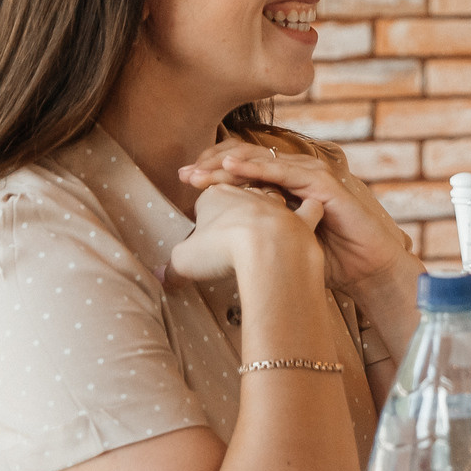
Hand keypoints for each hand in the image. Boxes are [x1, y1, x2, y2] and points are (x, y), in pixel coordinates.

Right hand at [170, 182, 324, 282]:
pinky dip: (308, 211)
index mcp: (216, 195)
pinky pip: (308, 210)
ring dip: (268, 206)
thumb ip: (172, 269)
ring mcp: (278, 203)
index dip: (205, 213)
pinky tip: (308, 214)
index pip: (208, 197)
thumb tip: (161, 278)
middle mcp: (249, 192)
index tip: (203, 231)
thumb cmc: (220, 250)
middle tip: (230, 227)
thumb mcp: (184, 261)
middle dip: (235, 206)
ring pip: (272, 197)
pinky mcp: (302, 218)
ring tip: (262, 224)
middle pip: (240, 194)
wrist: (266, 248)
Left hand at [183, 140, 416, 294]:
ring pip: (262, 161)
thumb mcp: (280, 246)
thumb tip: (205, 254)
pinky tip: (232, 168)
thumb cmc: (326, 261)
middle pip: (249, 158)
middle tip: (185, 174)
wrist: (366, 270)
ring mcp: (311, 176)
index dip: (215, 171)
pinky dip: (257, 167)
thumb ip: (252, 240)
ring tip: (201, 172)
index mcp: (285, 187)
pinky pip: (285, 171)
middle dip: (214, 164)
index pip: (245, 168)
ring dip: (228, 165)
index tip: (186, 182)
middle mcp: (297, 176)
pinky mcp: (324, 183)